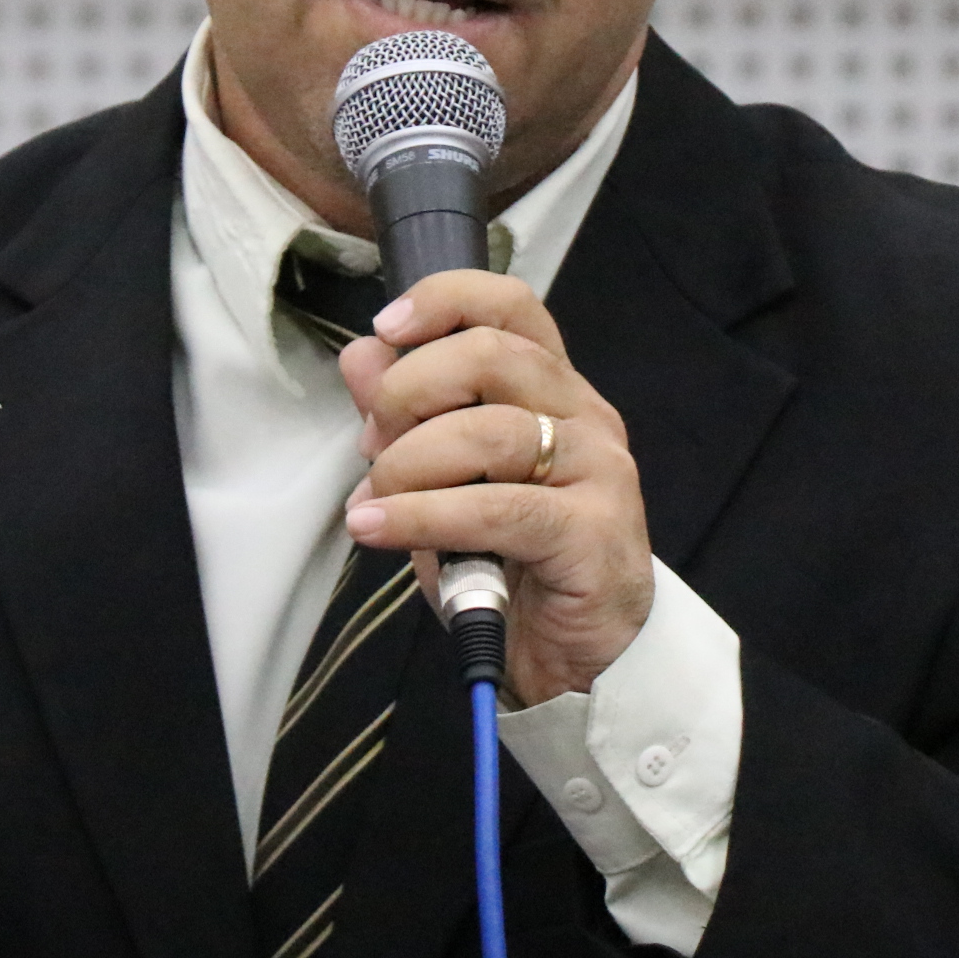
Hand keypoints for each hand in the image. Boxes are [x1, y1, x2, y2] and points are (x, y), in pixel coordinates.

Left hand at [338, 269, 653, 704]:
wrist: (571, 658)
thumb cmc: (507, 560)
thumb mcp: (439, 480)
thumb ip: (404, 416)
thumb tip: (360, 355)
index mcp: (552, 388)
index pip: (511, 305)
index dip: (445, 299)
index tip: (386, 326)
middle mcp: (584, 415)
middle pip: (492, 355)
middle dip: (409, 390)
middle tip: (374, 442)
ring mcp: (598, 471)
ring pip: (491, 431)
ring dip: (409, 463)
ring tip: (374, 500)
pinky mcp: (592, 533)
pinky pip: (497, 508)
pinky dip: (422, 515)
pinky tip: (378, 527)